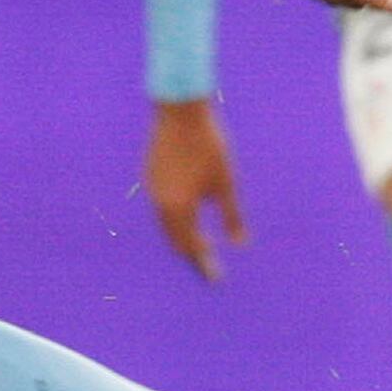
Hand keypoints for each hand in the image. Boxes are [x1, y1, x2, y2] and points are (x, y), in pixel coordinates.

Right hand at [145, 98, 246, 282]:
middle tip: (208, 268)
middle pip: (175, 241)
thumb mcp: (226, 182)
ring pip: (166, 226)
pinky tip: (187, 217)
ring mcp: (152, 190)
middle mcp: (160, 204)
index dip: (205, 265)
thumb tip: (241, 245)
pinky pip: (160, 210)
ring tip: (201, 246)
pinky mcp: (150, 176)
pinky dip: (174, 221)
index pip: (192, 247)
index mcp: (178, 209)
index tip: (216, 279)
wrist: (180, 111)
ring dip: (182, 238)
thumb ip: (232, 216)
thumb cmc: (209, 146)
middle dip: (192, 255)